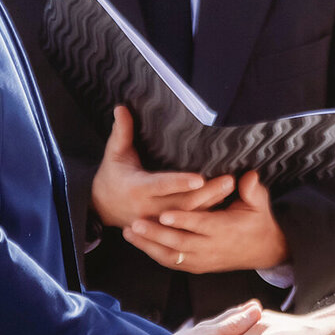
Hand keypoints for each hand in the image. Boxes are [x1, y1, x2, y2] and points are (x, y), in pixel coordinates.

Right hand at [92, 107, 234, 228]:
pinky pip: (189, 223)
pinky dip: (207, 212)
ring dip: (212, 203)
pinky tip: (224, 200)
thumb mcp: (114, 154)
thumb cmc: (112, 175)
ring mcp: (158, 222)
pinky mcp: (166, 227)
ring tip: (232, 187)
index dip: (180, 183)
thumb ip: (121, 132)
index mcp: (137, 189)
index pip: (161, 186)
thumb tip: (121, 107)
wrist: (102, 207)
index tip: (200, 178)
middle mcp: (149, 208)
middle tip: (229, 179)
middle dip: (207, 193)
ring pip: (189, 216)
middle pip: (182, 204)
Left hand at [123, 171, 288, 273]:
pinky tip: (139, 243)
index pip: (201, 225)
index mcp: (226, 230)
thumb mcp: (260, 203)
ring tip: (128, 232)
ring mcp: (203, 260)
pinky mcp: (197, 266)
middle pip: (180, 243)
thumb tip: (248, 176)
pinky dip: (154, 254)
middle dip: (155, 234)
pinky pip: (172, 263)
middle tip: (134, 222)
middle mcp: (212, 248)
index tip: (163, 212)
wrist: (264, 250)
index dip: (182, 220)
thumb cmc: (259, 221)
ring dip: (148, 245)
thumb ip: (252, 189)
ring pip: (171, 256)